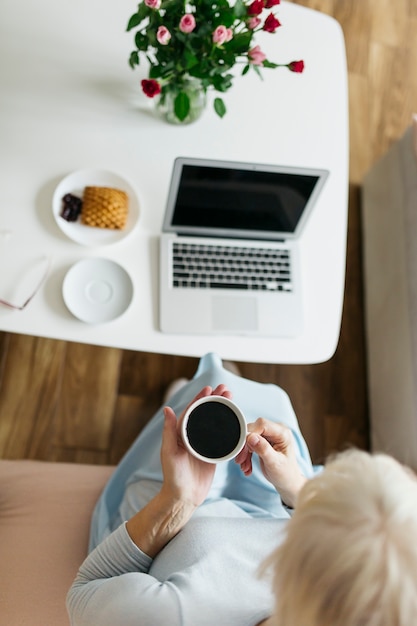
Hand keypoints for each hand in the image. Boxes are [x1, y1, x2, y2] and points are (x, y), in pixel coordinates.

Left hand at [126, 384, 232, 557]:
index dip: (200, 398)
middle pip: (205, 413)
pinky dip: (229, 426)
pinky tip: (237, 420)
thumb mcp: (169, 452)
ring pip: (214, 422)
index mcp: (180, 433)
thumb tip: (167, 409)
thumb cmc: (173, 476)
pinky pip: (222, 436)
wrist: (184, 498)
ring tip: (232, 398)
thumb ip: (169, 431)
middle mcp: (192, 436)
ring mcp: (203, 444)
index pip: (192, 410)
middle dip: (215, 399)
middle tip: (226, 389)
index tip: (209, 388)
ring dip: (223, 410)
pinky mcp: (213, 453)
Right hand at [235, 418, 306, 507]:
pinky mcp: (264, 441)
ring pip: (250, 437)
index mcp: (282, 433)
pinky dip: (246, 454)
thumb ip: (263, 449)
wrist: (287, 482)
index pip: (262, 425)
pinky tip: (247, 466)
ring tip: (244, 466)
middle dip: (245, 446)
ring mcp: (270, 436)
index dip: (249, 433)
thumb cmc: (285, 474)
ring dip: (244, 452)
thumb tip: (251, 437)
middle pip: (254, 430)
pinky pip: (250, 443)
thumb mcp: (274, 463)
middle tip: (240, 460)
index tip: (242, 448)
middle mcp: (276, 431)